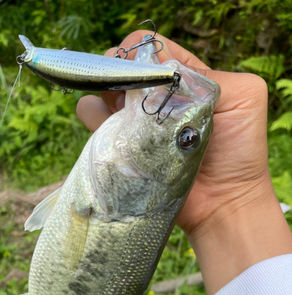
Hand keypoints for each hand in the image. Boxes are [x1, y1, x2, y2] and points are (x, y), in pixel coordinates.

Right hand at [77, 31, 291, 294]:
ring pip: (109, 97)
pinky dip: (92, 118)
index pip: (157, 53)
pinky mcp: (126, 152)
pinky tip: (96, 117)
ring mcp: (141, 128)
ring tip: (108, 103)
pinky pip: (99, 128)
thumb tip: (158, 70)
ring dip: (102, 93)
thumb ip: (204, 76)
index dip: (142, 52)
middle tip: (118, 84)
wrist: (223, 203)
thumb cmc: (239, 152)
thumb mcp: (241, 97)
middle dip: (118, 72)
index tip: (136, 65)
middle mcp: (159, 103)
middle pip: (128, 73)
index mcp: (186, 83)